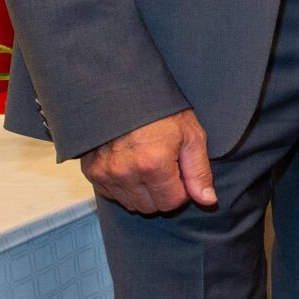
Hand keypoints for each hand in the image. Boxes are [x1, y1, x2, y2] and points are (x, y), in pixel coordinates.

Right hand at [84, 109, 215, 213]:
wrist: (123, 91)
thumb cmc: (161, 111)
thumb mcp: (191, 136)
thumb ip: (199, 172)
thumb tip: (208, 201)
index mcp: (153, 164)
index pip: (171, 203)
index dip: (181, 190)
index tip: (180, 172)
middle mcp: (125, 172)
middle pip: (150, 207)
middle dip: (162, 192)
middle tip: (165, 167)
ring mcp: (104, 173)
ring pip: (130, 203)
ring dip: (142, 191)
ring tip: (147, 164)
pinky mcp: (91, 171)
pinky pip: (111, 194)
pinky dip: (123, 186)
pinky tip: (130, 165)